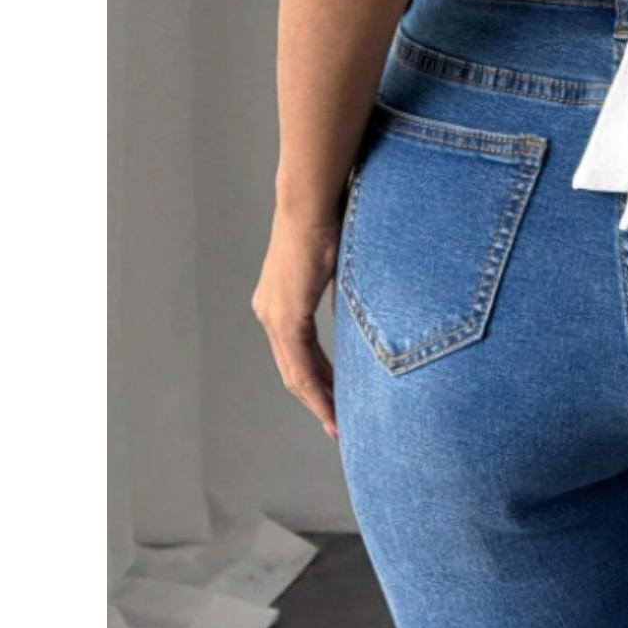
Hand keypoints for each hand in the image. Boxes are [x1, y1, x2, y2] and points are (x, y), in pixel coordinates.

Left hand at [252, 208, 341, 439]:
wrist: (311, 202)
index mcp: (278, 302)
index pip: (296, 355)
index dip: (316, 383)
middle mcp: (268, 313)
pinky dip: (318, 387)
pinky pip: (301, 363)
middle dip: (317, 400)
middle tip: (337, 425)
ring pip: (296, 373)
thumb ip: (339, 297)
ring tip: (337, 423)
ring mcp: (273, 315)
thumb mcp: (337, 266)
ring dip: (318, 400)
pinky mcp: (285, 316)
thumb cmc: (329, 221)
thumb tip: (359, 318)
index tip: (335, 404)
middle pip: (293, 371)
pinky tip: (332, 404)